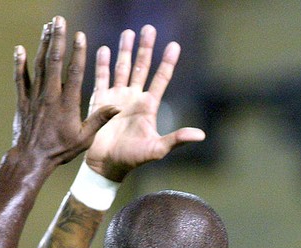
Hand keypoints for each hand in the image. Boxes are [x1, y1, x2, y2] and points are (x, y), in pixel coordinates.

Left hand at [11, 16, 117, 171]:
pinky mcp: (22, 101)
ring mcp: (34, 97)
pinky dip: (19, 63)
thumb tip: (118, 106)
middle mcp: (50, 96)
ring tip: (47, 28)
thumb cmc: (61, 150)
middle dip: (58, 40)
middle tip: (59, 21)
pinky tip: (19, 49)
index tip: (80, 36)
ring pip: (38, 66)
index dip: (78, 53)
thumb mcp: (85, 139)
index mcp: (67, 104)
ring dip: (42, 45)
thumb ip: (99, 120)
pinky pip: (20, 78)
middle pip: (54, 62)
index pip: (74, 73)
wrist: (32, 159)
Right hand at [84, 25, 205, 181]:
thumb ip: (177, 139)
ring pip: (122, 68)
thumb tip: (201, 135)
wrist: (106, 165)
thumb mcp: (158, 149)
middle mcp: (134, 98)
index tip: (174, 45)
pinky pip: (100, 77)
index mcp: (148, 106)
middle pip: (141, 67)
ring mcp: (116, 97)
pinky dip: (101, 63)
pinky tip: (102, 48)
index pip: (160, 79)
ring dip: (125, 51)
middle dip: (146, 48)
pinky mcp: (99, 101)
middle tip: (149, 29)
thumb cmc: (132, 159)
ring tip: (128, 33)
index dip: (167, 63)